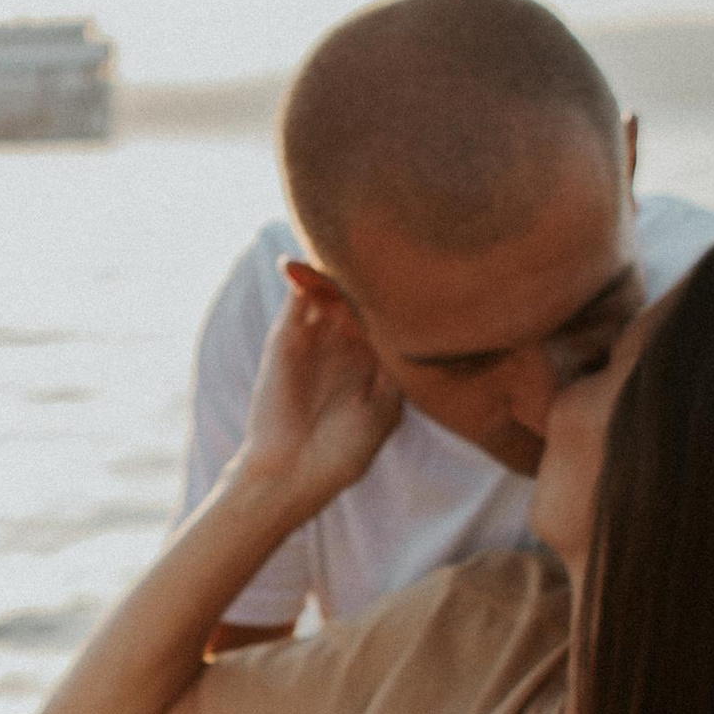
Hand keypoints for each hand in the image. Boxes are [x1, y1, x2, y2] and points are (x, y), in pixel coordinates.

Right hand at [232, 267, 403, 521]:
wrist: (294, 472)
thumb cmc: (346, 450)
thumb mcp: (388, 405)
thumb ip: (399, 362)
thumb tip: (421, 320)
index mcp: (376, 356)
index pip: (393, 309)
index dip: (406, 287)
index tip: (427, 265)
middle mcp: (347, 340)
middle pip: (363, 290)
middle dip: (375, 268)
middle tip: (392, 241)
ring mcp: (316, 335)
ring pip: (332, 286)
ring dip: (341, 265)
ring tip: (355, 245)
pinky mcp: (286, 337)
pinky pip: (298, 295)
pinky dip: (305, 274)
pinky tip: (318, 261)